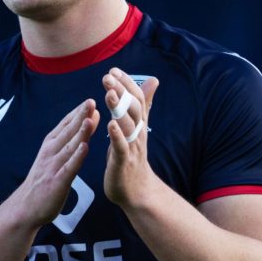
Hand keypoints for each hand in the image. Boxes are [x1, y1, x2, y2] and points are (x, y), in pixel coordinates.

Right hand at [11, 99, 99, 227]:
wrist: (25, 208)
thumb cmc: (43, 181)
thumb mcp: (52, 157)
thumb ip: (68, 142)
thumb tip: (83, 123)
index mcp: (50, 146)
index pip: (65, 126)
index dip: (77, 113)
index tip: (90, 100)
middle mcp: (50, 153)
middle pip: (68, 132)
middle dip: (80, 116)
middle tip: (92, 101)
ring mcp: (53, 167)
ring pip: (69, 146)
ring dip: (80, 132)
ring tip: (90, 118)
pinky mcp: (57, 182)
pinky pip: (69, 168)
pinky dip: (77, 157)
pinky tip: (85, 147)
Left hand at [101, 68, 159, 207]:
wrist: (137, 191)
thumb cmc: (133, 156)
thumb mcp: (137, 127)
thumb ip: (144, 104)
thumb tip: (154, 80)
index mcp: (139, 123)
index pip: (136, 98)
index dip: (126, 83)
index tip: (113, 70)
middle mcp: (138, 133)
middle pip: (133, 108)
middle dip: (121, 91)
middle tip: (108, 76)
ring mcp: (132, 147)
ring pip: (127, 125)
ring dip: (119, 108)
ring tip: (109, 94)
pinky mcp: (123, 162)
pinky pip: (121, 147)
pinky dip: (117, 135)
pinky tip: (110, 124)